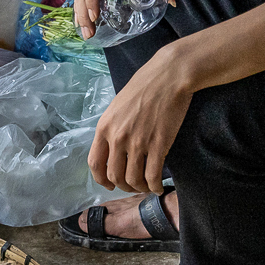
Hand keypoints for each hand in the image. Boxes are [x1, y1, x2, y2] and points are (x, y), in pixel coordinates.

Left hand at [88, 53, 191, 193]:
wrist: (169, 76)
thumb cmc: (145, 86)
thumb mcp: (117, 106)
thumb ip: (112, 127)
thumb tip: (112, 147)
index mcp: (104, 127)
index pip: (95, 163)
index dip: (101, 180)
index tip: (109, 184)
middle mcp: (117, 137)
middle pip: (114, 176)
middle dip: (123, 186)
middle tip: (132, 186)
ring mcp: (137, 142)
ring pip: (133, 179)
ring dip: (139, 188)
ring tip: (146, 186)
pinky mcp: (158, 145)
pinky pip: (152, 175)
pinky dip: (154, 186)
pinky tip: (158, 186)